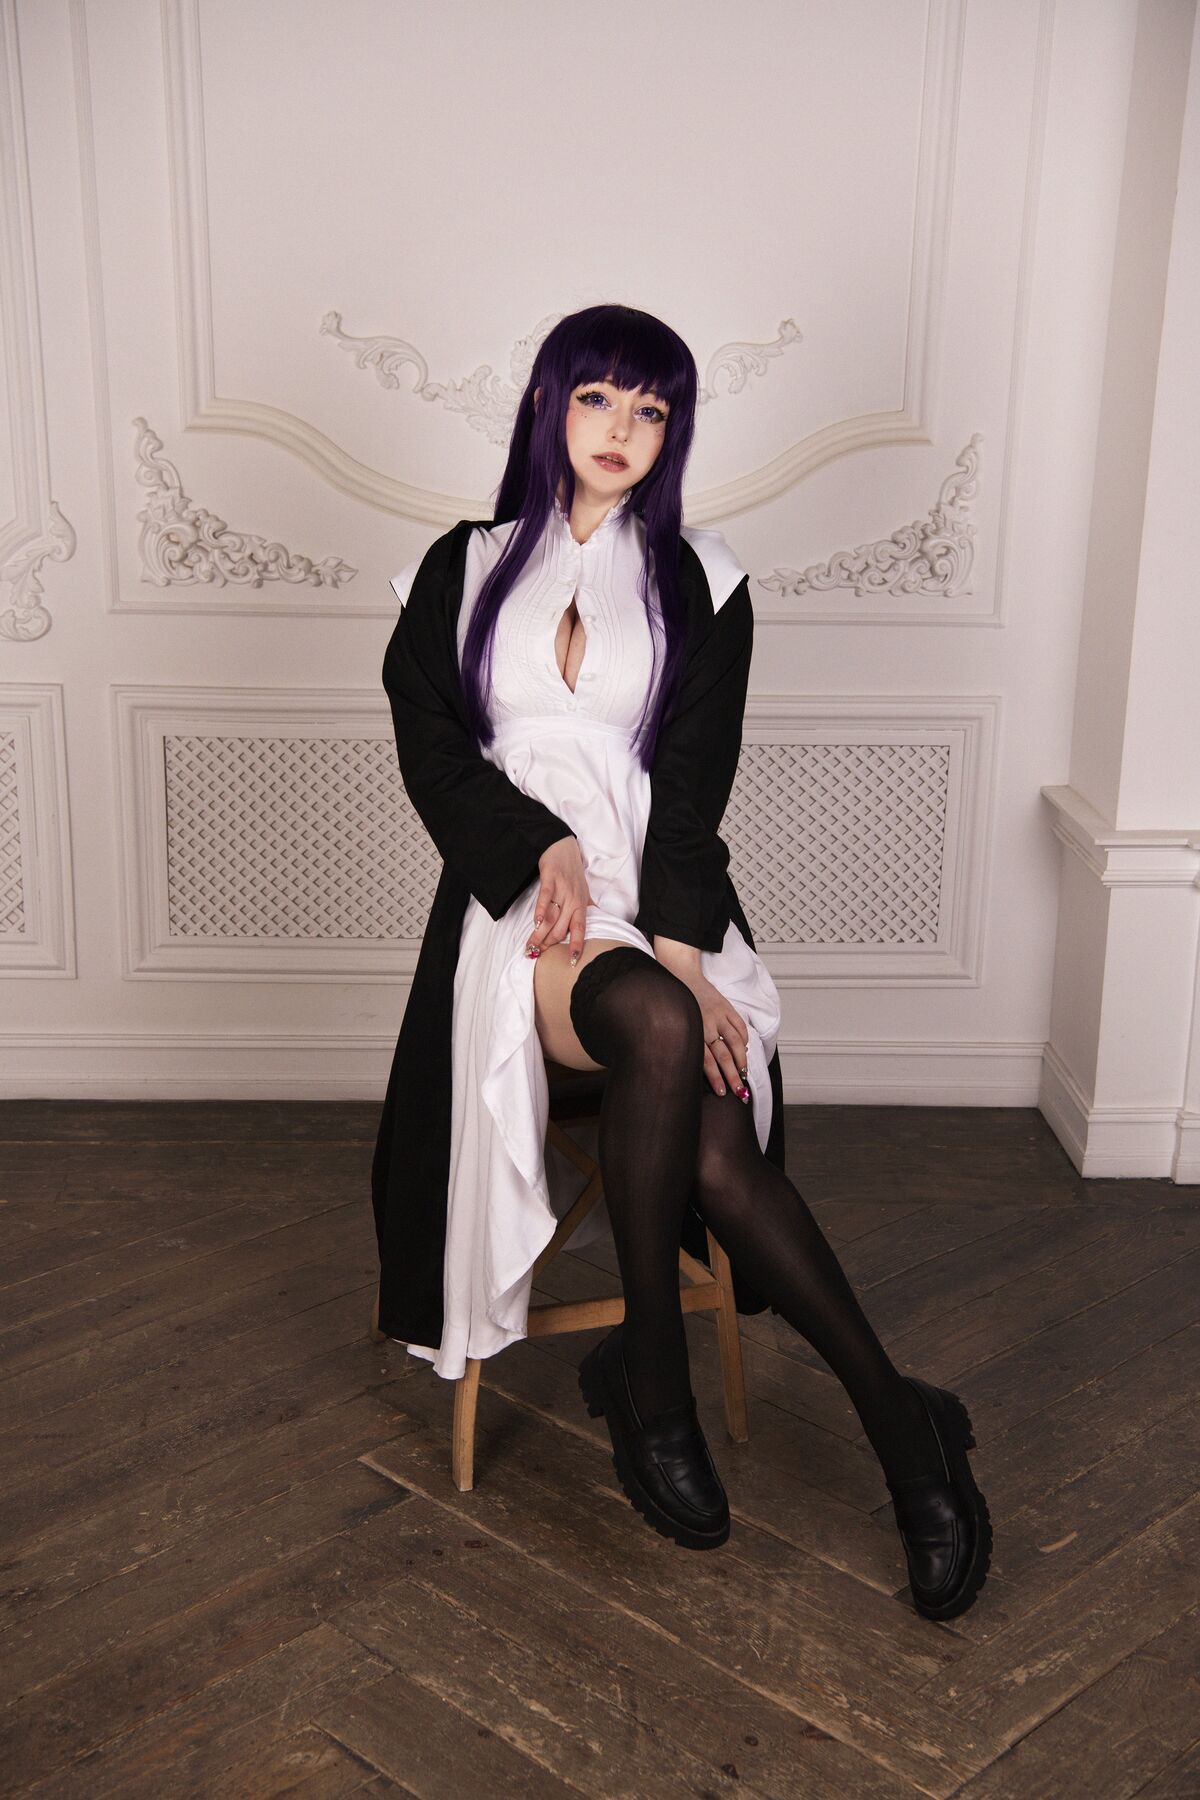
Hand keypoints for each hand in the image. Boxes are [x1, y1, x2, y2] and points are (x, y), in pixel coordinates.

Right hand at [525, 834, 593, 965]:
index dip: (576, 946)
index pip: (581, 930)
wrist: (562, 847)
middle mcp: (573, 899)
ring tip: (530, 947)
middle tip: (536, 955)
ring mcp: (562, 890)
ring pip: (552, 918)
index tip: (571, 962)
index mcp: (581, 904)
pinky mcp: (550, 879)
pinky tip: (536, 923)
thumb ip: (588, 907)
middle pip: (561, 928)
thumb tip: (598, 919)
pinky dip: (540, 911)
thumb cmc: (572, 871)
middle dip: (548, 944)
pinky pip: (545, 898)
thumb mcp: (584, 891)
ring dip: (540, 934)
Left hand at [670, 967, 750, 1100]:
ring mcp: (718, 1015)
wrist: (678, 974)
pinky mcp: (726, 1006)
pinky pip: (739, 1025)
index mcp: (691, 1032)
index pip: (706, 1061)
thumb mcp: (674, 1027)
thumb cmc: (674, 1005)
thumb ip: (685, 1045)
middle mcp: (705, 1024)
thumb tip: (695, 1069)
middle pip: (723, 1055)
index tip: (723, 1092)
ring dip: (741, 1059)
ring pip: (735, 1041)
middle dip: (732, 1075)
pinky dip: (744, 1039)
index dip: (716, 1078)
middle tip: (740, 1091)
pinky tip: (744, 1049)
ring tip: (744, 1073)